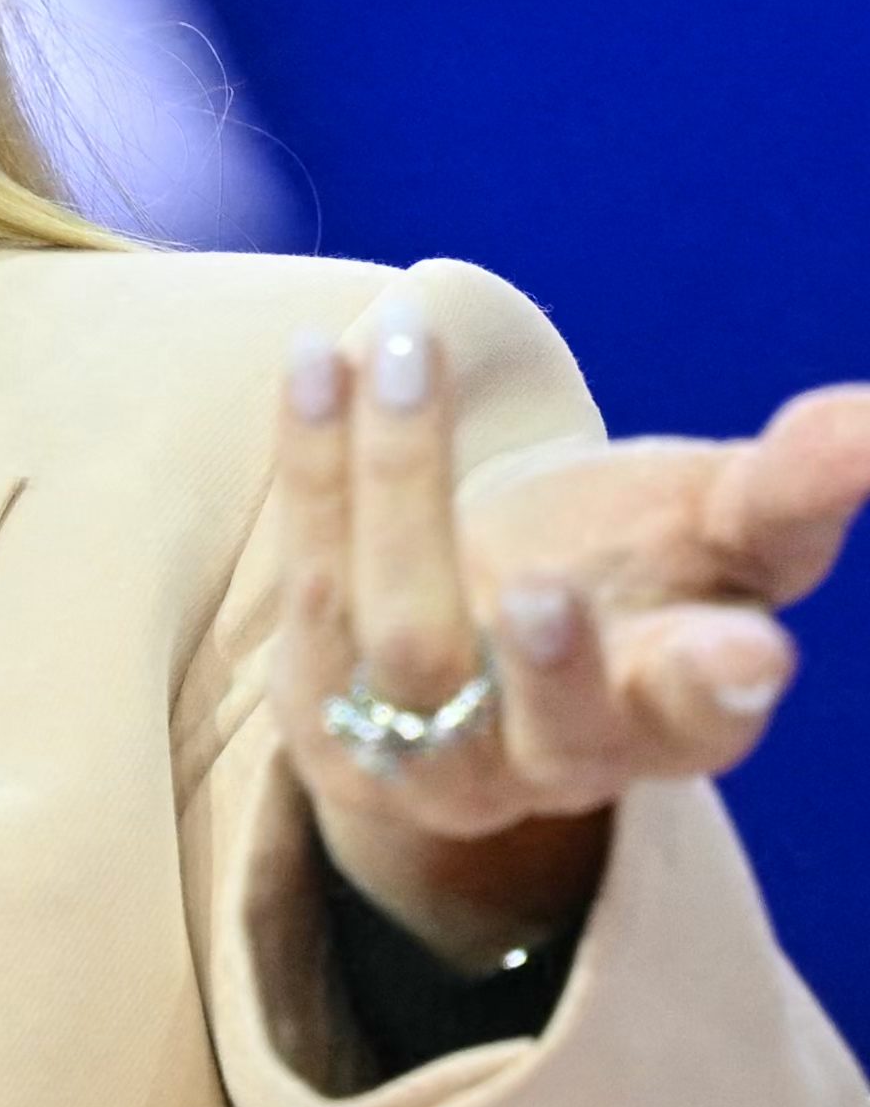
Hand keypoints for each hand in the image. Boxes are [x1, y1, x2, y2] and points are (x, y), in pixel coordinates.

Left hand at [275, 307, 869, 964]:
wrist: (473, 621)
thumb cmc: (631, 569)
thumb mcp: (719, 529)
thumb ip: (796, 486)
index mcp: (670, 718)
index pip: (700, 720)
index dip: (717, 689)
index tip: (749, 652)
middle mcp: (553, 755)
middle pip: (550, 727)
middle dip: (548, 661)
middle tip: (543, 585)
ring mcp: (427, 749)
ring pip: (405, 638)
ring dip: (399, 481)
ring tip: (405, 350)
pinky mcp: (322, 712)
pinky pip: (310, 583)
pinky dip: (315, 463)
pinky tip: (322, 357)